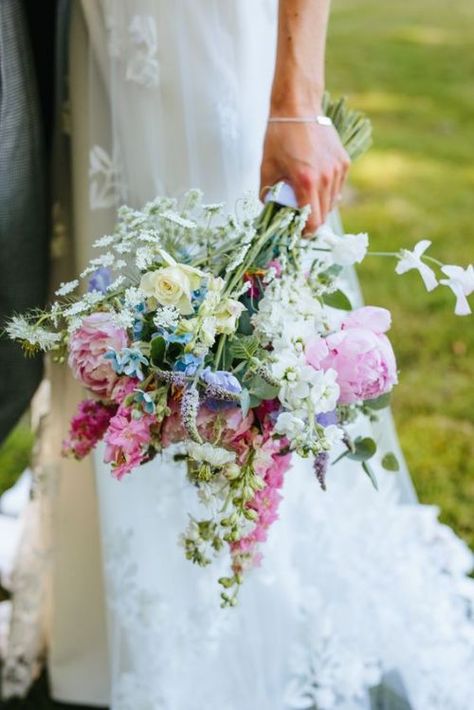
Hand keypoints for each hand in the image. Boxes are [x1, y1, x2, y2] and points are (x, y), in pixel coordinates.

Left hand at [260, 120, 350, 234]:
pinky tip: (315, 183)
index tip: (297, 233)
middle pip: (324, 216)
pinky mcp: (344, 162)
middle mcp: (325, 178)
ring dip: (320, 206)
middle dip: (311, 221)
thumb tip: (273, 212)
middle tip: (299, 218)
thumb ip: (269, 195)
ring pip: (332, 203)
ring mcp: (337, 170)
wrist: (298, 106)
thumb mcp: (267, 168)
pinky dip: (327, 192)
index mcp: (305, 182)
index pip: (312, 222)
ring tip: (305, 198)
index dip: (304, 232)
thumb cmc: (278, 136)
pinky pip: (337, 188)